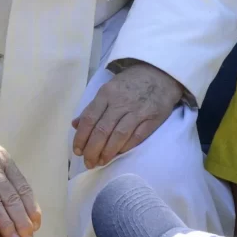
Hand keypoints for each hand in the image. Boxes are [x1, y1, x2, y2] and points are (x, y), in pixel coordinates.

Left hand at [71, 63, 185, 170]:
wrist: (161, 74)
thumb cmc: (131, 83)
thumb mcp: (109, 88)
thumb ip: (92, 107)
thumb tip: (75, 125)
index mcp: (106, 94)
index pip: (89, 119)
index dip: (81, 138)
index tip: (77, 151)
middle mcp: (120, 102)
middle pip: (102, 130)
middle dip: (92, 150)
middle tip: (89, 162)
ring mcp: (137, 111)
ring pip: (118, 136)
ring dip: (107, 152)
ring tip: (101, 162)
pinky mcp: (152, 119)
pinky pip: (137, 137)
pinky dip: (126, 147)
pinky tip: (118, 154)